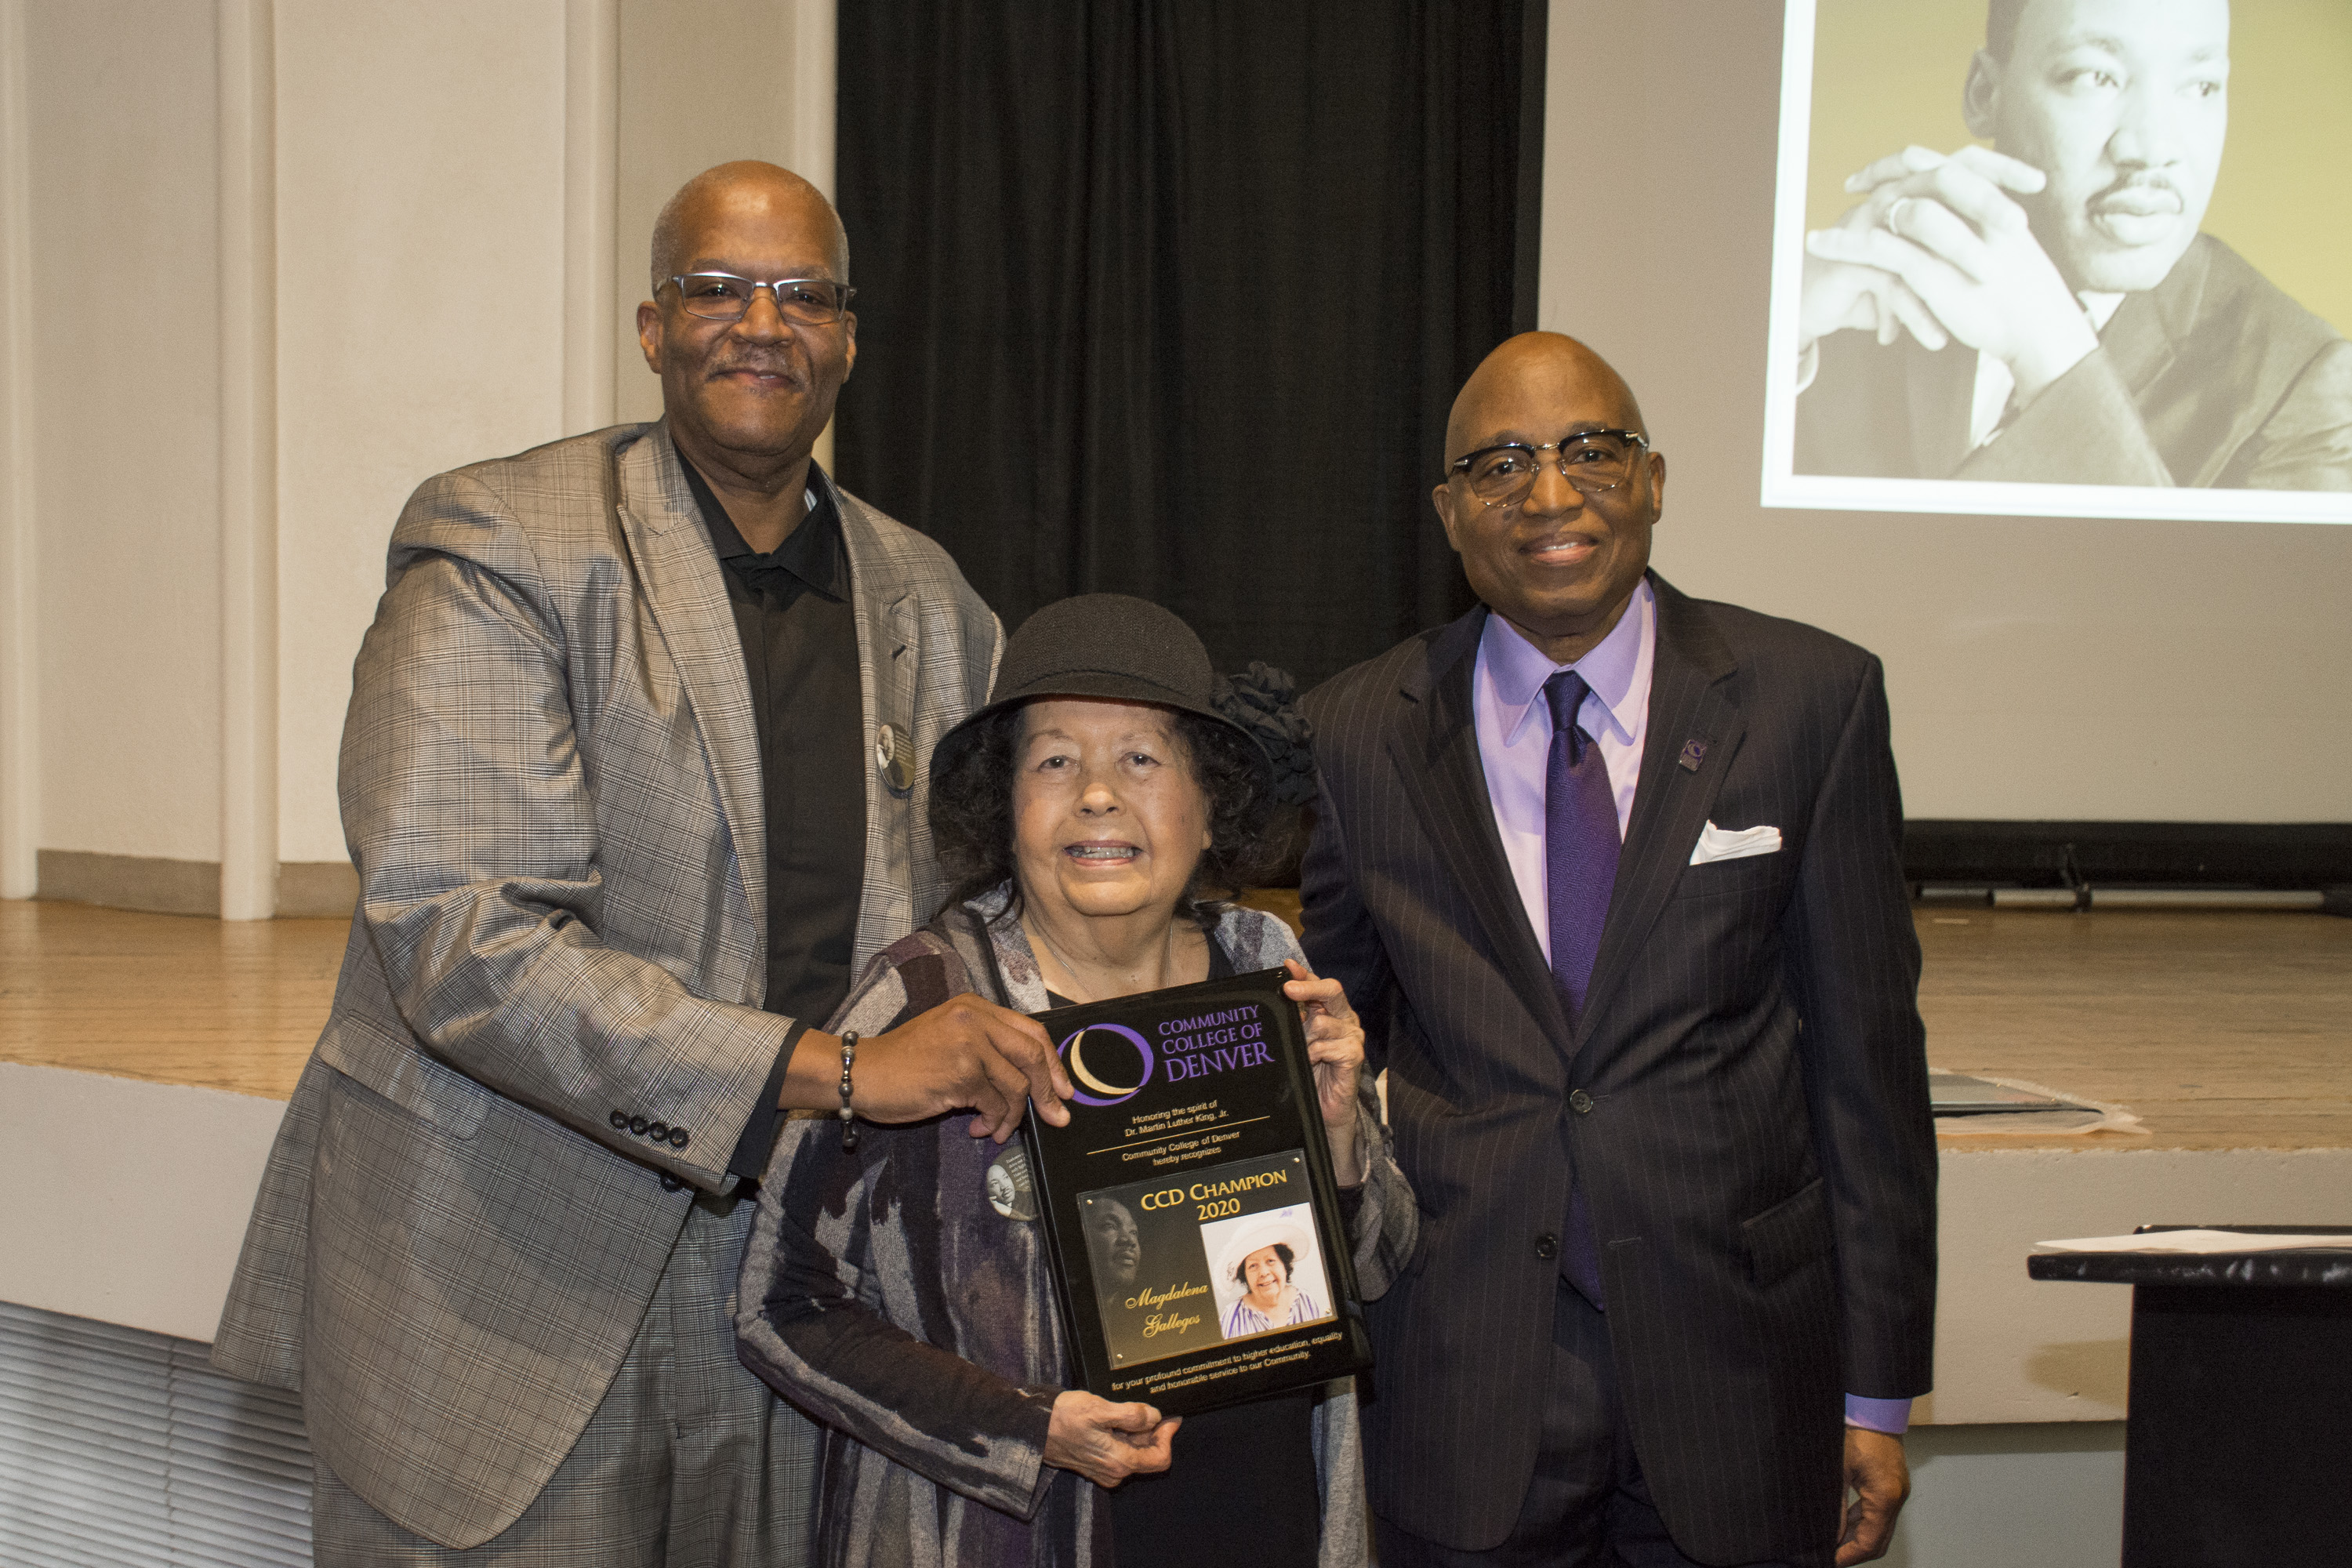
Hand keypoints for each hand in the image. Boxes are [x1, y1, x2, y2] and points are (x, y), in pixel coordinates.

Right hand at [809, 994, 1074, 1142]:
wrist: (863, 1073)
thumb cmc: (904, 1062)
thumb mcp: (949, 1039)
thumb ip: (987, 1048)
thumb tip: (1033, 1081)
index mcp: (975, 1008)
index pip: (1031, 1031)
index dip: (1052, 1063)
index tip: (1062, 1089)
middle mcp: (975, 1020)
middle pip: (1033, 1054)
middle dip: (1049, 1090)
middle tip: (1055, 1116)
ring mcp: (969, 1045)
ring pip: (1017, 1085)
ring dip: (1013, 1116)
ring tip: (996, 1129)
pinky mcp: (961, 1074)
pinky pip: (995, 1104)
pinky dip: (993, 1122)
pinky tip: (978, 1129)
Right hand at [1044, 1392, 1178, 1487]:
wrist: (1033, 1429)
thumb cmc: (1063, 1418)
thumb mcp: (1100, 1409)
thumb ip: (1132, 1415)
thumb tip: (1154, 1417)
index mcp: (1119, 1461)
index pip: (1160, 1458)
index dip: (1168, 1436)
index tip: (1170, 1418)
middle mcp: (1113, 1472)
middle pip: (1148, 1457)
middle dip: (1153, 1434)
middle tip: (1149, 1411)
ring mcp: (1104, 1471)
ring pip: (1134, 1455)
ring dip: (1137, 1435)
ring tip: (1127, 1413)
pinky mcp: (1095, 1465)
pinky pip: (1119, 1454)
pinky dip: (1124, 1438)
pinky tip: (1115, 1421)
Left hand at [1284, 958, 1365, 1185]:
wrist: (1326, 1108)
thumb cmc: (1311, 1072)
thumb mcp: (1298, 1041)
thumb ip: (1294, 1019)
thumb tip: (1277, 995)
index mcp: (1331, 1011)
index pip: (1319, 984)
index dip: (1304, 975)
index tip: (1287, 967)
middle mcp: (1344, 1018)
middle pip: (1332, 991)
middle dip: (1308, 988)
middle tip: (1287, 990)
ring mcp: (1352, 1036)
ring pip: (1324, 1022)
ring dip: (1305, 1037)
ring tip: (1301, 1052)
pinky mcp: (1354, 1055)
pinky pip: (1328, 1047)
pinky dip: (1315, 1054)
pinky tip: (1311, 1062)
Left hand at [1805, 145, 2096, 402]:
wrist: (2040, 326)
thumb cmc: (2022, 291)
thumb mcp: (2005, 244)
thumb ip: (1977, 222)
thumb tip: (1949, 211)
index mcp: (1989, 198)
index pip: (1941, 162)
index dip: (1903, 163)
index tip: (1873, 173)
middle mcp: (1973, 209)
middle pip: (1919, 173)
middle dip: (1881, 173)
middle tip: (1851, 183)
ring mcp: (1955, 239)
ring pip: (1901, 208)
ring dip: (1857, 214)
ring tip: (1825, 228)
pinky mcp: (1936, 272)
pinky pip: (1886, 251)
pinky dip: (1851, 245)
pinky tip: (1825, 245)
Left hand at [1837, 1426, 1910, 1564]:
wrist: (1875, 1410)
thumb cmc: (1857, 1435)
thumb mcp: (1838, 1473)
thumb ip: (1837, 1507)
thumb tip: (1832, 1534)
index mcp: (1884, 1498)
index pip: (1870, 1542)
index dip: (1850, 1555)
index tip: (1832, 1560)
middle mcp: (1896, 1499)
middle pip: (1879, 1542)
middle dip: (1856, 1552)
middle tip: (1833, 1555)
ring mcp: (1897, 1493)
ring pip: (1881, 1530)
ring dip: (1860, 1538)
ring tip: (1835, 1542)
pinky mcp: (1894, 1487)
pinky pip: (1881, 1514)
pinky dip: (1865, 1522)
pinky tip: (1847, 1522)